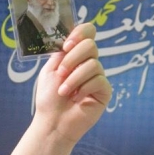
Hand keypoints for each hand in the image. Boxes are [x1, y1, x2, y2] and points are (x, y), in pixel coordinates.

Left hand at [32, 23, 111, 144]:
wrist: (53, 122)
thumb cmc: (49, 99)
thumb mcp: (50, 69)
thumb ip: (62, 52)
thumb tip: (71, 38)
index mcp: (75, 55)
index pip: (87, 32)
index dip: (80, 33)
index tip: (66, 46)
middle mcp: (88, 63)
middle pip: (91, 45)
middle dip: (72, 59)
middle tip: (61, 73)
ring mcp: (98, 76)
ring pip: (93, 64)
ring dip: (74, 78)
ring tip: (64, 92)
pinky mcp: (104, 91)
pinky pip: (99, 80)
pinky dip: (84, 88)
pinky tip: (76, 98)